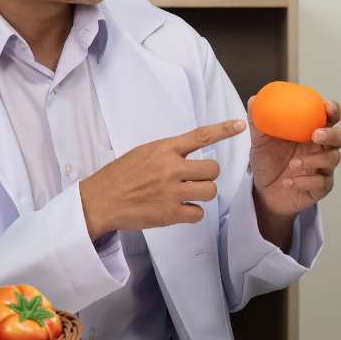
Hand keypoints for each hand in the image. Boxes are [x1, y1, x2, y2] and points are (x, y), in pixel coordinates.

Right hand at [79, 120, 245, 240]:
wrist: (100, 201)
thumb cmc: (120, 176)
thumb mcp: (144, 153)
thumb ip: (168, 152)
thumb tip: (189, 153)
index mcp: (164, 149)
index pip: (201, 135)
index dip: (224, 129)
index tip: (240, 124)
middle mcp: (171, 168)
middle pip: (212, 168)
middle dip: (207, 174)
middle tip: (193, 179)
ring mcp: (172, 192)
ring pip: (210, 191)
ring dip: (202, 193)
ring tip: (186, 195)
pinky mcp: (170, 214)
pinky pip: (198, 213)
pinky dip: (192, 213)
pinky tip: (179, 209)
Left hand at [250, 98, 340, 219]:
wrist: (263, 190)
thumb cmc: (268, 161)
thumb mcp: (260, 140)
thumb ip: (259, 121)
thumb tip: (253, 99)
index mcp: (311, 132)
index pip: (330, 118)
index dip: (334, 110)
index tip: (328, 107)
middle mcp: (321, 148)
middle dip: (332, 134)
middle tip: (315, 135)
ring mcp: (323, 168)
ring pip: (332, 160)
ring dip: (313, 160)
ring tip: (292, 164)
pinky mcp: (321, 188)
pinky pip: (321, 183)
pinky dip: (304, 181)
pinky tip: (288, 182)